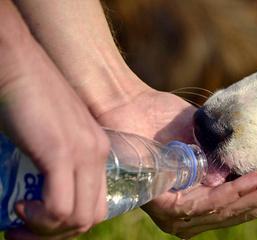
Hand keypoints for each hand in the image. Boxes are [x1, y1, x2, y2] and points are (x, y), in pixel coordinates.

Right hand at [1, 3, 109, 238]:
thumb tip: (38, 192)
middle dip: (57, 234)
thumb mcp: (48, 135)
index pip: (97, 204)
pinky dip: (40, 219)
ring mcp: (83, 153)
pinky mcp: (61, 152)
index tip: (35, 224)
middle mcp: (97, 154)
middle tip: (22, 233)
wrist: (16, 64)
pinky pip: (60, 208)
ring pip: (79, 219)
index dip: (67, 223)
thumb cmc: (25, 97)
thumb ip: (53, 161)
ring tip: (17, 222)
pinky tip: (19, 208)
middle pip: (92, 217)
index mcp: (97, 151)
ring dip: (46, 231)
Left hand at [95, 83, 256, 238]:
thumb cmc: (167, 124)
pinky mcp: (165, 207)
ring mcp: (178, 216)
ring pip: (230, 209)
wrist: (129, 107)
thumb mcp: (211, 144)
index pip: (246, 204)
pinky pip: (208, 203)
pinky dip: (236, 191)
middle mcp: (191, 216)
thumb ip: (233, 161)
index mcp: (203, 202)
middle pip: (242, 211)